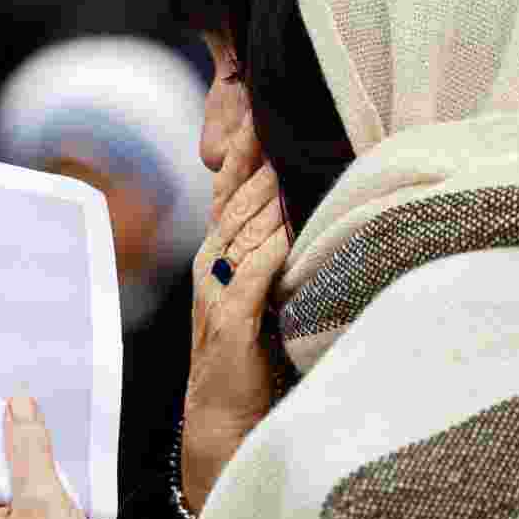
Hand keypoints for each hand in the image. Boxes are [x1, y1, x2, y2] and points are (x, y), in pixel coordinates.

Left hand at [0, 397, 128, 518]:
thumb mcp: (42, 496)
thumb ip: (28, 447)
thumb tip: (18, 408)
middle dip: (2, 453)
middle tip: (16, 428)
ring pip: (3, 489)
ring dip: (20, 471)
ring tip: (35, 460)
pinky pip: (20, 505)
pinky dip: (33, 489)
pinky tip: (48, 483)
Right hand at [185, 115, 290, 511]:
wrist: (222, 416)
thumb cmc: (250, 355)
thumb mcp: (260, 291)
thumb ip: (273, 250)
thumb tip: (303, 207)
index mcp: (221, 252)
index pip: (231, 184)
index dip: (245, 144)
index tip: (260, 102)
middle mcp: (214, 262)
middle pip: (236, 193)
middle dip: (255, 148)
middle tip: (274, 104)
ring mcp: (218, 288)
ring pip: (243, 224)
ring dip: (265, 185)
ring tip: (285, 144)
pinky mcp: (231, 319)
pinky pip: (254, 271)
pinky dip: (272, 244)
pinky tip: (289, 219)